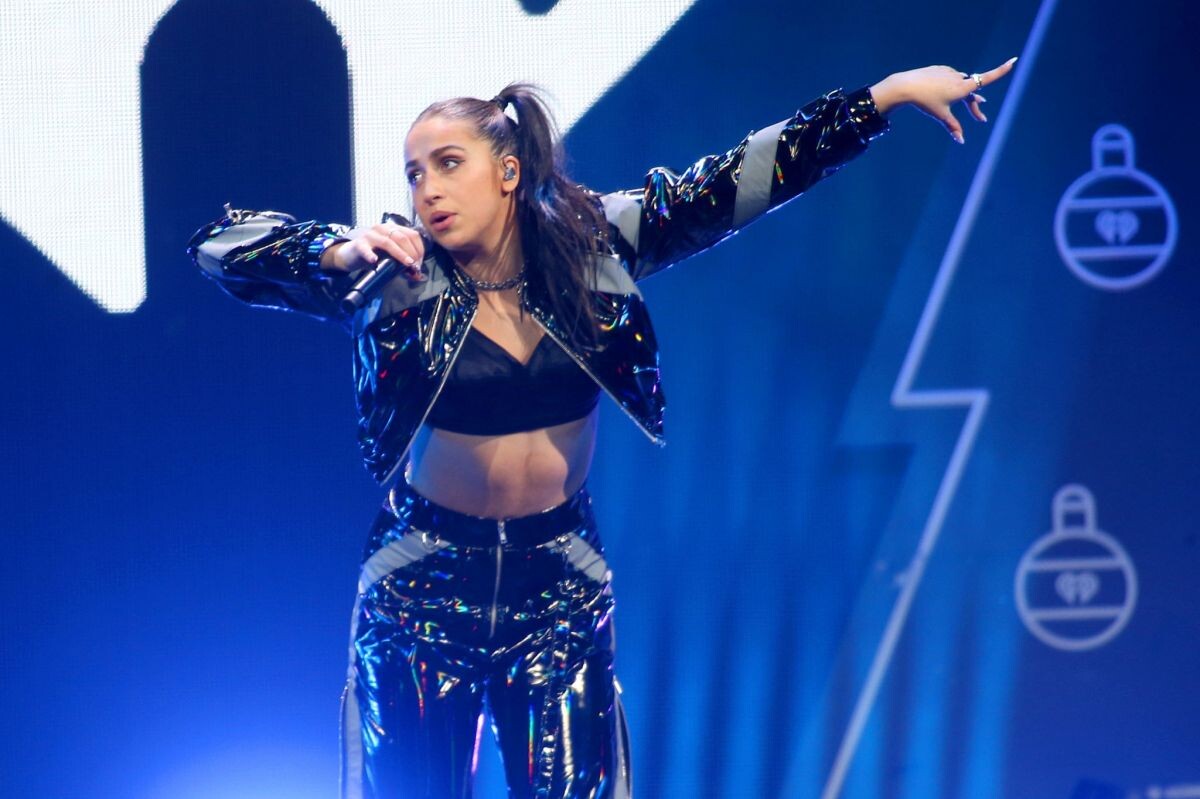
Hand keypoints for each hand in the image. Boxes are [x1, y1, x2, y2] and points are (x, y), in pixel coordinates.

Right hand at [322, 222, 426, 280]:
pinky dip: (371, 255)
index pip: (412, 235)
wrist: (350, 255)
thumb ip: (402, 264)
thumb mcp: (389, 257)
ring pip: (388, 242)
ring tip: (407, 264)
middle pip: (402, 238)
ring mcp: (370, 235)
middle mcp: (382, 229)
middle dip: (412, 253)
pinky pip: (366, 249)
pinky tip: (374, 261)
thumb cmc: (373, 254)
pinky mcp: (359, 244)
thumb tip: (417, 275)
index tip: (420, 263)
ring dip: (400, 254)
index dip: (419, 249)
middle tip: (415, 266)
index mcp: (392, 229)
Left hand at [870, 56, 1017, 143]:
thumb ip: (953, 127)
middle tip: (980, 119)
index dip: (1001, 70)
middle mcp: (958, 77)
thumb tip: (961, 140)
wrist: (906, 87)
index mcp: (962, 88)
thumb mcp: (941, 116)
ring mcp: (949, 73)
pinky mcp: (939, 70)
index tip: (1013, 61)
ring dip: (967, 94)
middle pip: (972, 91)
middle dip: (975, 105)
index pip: (987, 78)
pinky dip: (953, 86)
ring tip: (974, 101)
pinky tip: (949, 90)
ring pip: (962, 84)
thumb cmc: (925, 102)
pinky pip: (951, 78)